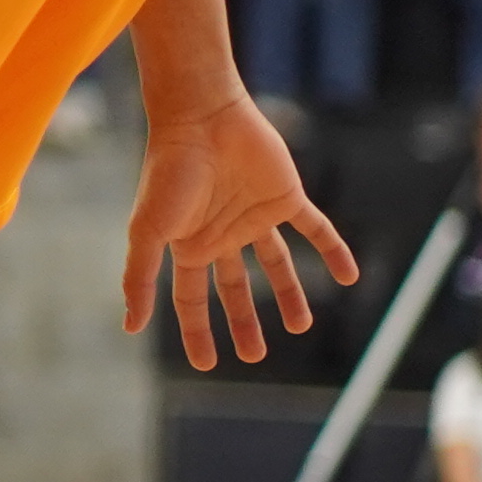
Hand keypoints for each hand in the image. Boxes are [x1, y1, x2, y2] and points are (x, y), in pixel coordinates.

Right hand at [120, 88, 360, 372]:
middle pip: (234, 288)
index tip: (205, 364)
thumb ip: (139, 277)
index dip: (197, 332)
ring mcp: (255, 216)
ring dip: (289, 295)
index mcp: (189, 245)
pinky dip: (333, 251)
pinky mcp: (287, 197)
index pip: (192, 300)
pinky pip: (316, 230)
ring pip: (276, 265)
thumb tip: (130, 327)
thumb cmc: (169, 172)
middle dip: (243, 322)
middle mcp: (222, 235)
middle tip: (255, 355)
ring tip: (301, 325)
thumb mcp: (148, 231)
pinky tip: (350, 276)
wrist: (202, 118)